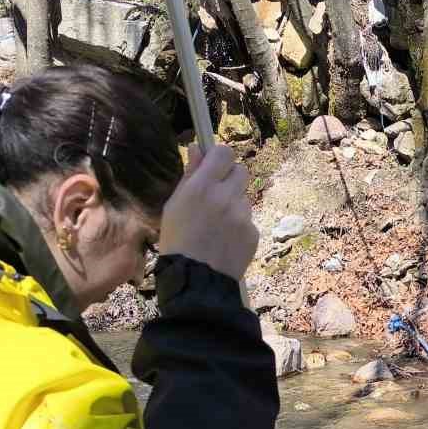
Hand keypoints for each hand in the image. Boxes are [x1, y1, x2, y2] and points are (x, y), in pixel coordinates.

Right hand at [160, 144, 258, 280]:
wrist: (196, 280)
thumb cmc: (177, 241)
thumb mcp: (174, 205)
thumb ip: (189, 175)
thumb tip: (197, 148)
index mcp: (202, 186)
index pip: (224, 152)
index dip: (220, 158)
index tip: (214, 167)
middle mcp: (225, 197)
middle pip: (241, 171)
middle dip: (230, 179)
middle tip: (217, 195)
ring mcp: (242, 215)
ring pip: (244, 198)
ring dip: (234, 205)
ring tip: (218, 226)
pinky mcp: (253, 232)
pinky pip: (248, 220)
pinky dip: (239, 226)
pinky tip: (226, 240)